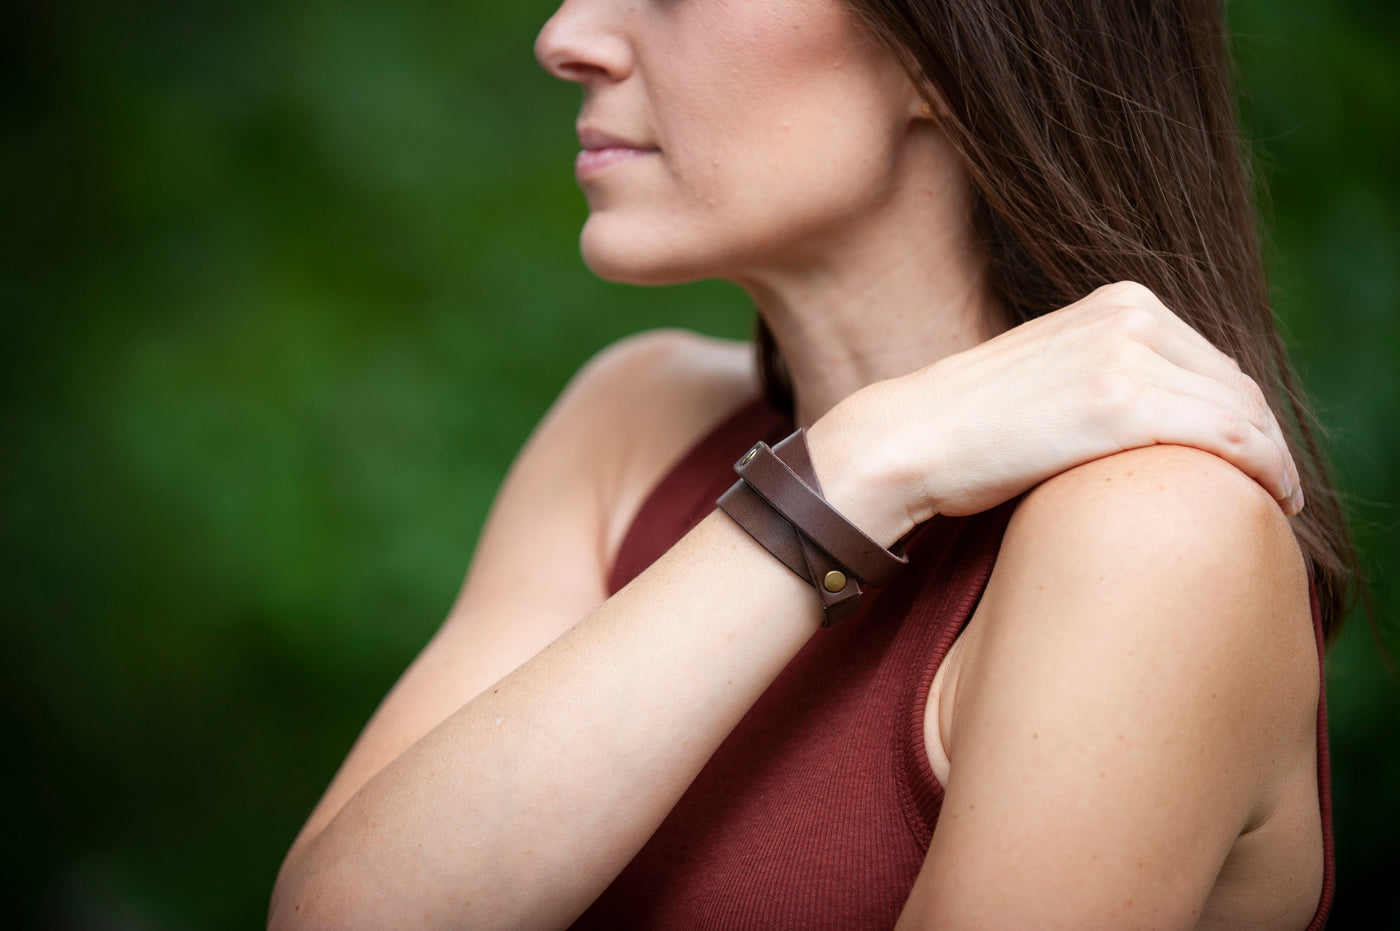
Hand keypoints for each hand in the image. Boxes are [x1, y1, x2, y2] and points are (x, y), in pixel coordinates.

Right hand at [810, 281, 1301, 542]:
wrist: (908, 440)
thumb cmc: (972, 429)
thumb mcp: (1055, 376)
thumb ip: (1114, 375)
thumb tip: (1171, 417)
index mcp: (1118, 301)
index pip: (1216, 362)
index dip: (1246, 418)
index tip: (1253, 463)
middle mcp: (1130, 314)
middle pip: (1238, 384)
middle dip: (1265, 440)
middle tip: (1272, 492)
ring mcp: (1125, 354)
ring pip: (1245, 412)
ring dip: (1273, 461)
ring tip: (1275, 505)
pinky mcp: (1119, 403)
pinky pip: (1229, 436)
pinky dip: (1265, 470)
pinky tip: (1270, 502)